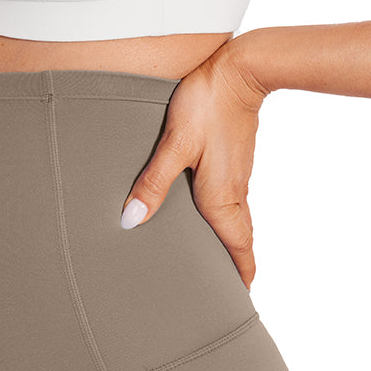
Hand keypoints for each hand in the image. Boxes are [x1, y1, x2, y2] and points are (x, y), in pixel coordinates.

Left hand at [119, 42, 268, 289]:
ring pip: (233, 221)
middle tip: (217, 291)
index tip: (236, 301)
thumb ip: (152, 184)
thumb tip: (130, 221)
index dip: (240, 278)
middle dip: (231, 268)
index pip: (239, 250)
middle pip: (238, 241)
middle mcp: (232, 193)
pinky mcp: (231, 162)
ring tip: (209, 263)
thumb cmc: (206, 104)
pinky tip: (202, 218)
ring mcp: (235, 177)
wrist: (240, 69)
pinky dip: (221, 220)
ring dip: (226, 244)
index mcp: (220, 198)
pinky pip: (228, 201)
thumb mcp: (173, 145)